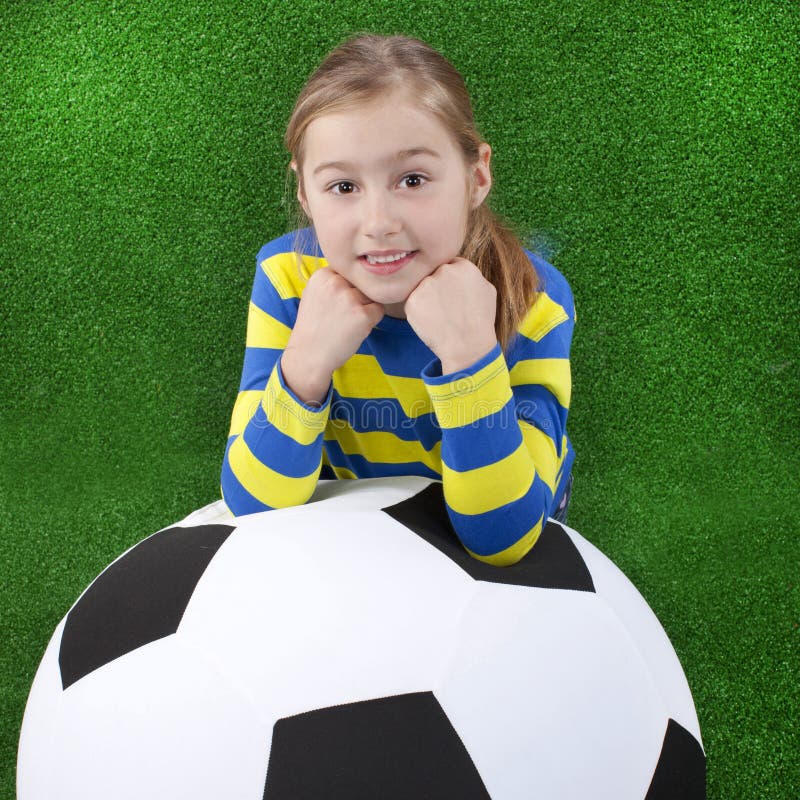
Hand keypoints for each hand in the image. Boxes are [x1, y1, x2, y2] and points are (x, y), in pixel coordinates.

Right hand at [281, 268, 383, 403]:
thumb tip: (355, 272)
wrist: (309, 355)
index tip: (334, 304)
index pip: (348, 273)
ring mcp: (350, 298)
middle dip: (356, 298)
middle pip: (360, 284)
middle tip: (341, 317)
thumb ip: (331, 281)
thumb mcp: (313, 295)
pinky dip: (371, 320)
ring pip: (371, 296)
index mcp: (322, 275)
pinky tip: (354, 329)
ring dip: (364, 309)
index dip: (345, 289)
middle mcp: (336, 282)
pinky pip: (379, 310)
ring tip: (346, 323)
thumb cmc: (313, 327)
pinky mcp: (363, 315)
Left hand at [404, 258, 497, 373]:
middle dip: (437, 288)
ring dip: (426, 300)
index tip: (452, 296)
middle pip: (433, 275)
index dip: (450, 283)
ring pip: (421, 288)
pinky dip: (418, 312)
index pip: (449, 266)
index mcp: (463, 266)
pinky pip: (412, 303)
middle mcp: (443, 271)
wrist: (467, 346)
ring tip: (440, 317)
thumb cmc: (480, 322)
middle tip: (445, 308)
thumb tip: (462, 271)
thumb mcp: (488, 292)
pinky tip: (431, 322)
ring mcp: (425, 285)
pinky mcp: (412, 301)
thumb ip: (474, 276)